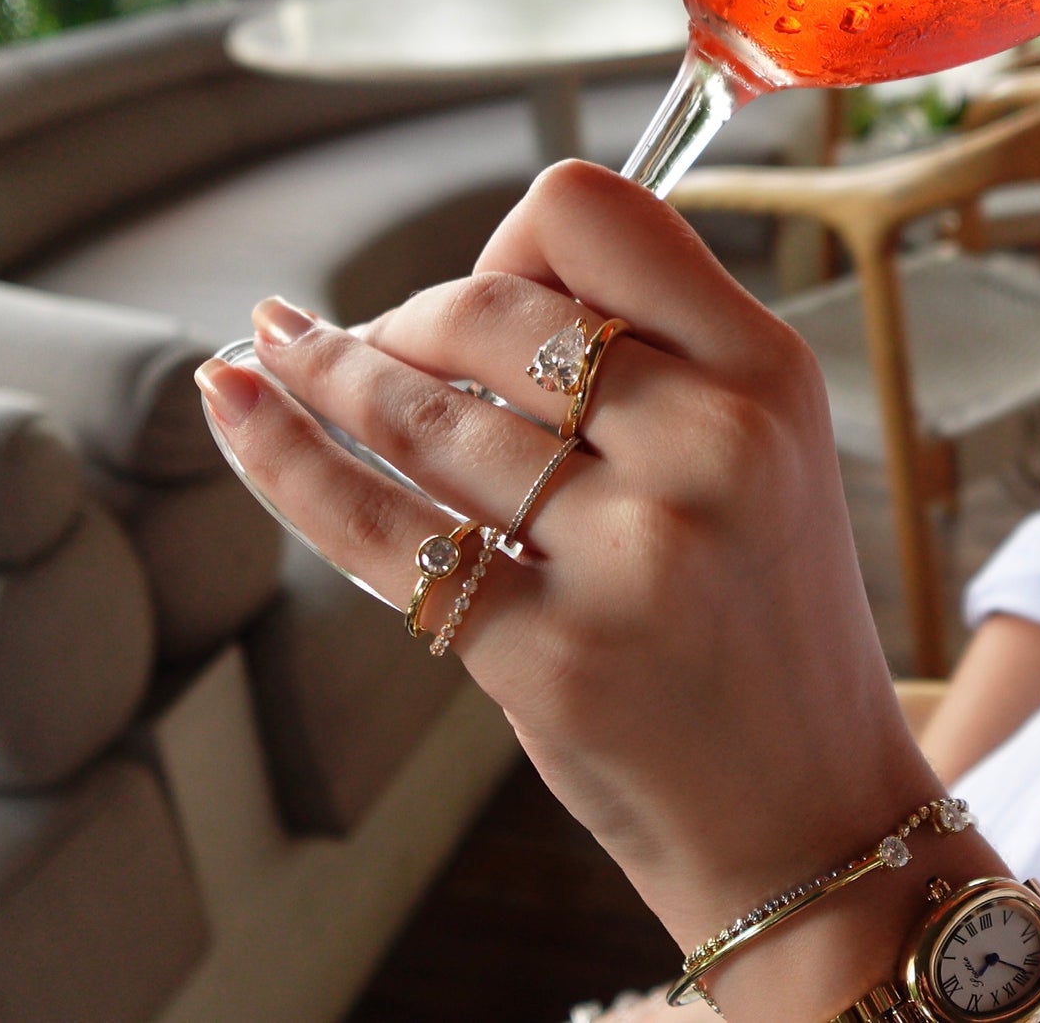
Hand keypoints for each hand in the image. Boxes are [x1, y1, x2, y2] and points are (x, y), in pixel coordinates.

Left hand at [198, 162, 940, 950]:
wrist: (809, 823)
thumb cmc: (770, 632)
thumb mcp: (769, 462)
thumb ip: (656, 365)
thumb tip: (468, 291)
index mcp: (770, 377)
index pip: (592, 216)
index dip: (507, 243)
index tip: (486, 302)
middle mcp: (711, 447)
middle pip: (487, 308)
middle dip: (404, 322)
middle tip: (378, 354)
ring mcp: (631, 554)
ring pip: (419, 415)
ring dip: (323, 373)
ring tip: (276, 356)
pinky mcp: (549, 653)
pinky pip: (376, 529)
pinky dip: (280, 456)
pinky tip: (230, 404)